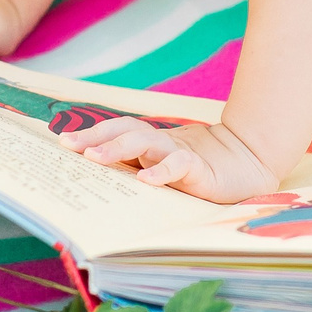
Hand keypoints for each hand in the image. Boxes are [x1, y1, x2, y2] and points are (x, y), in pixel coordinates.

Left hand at [61, 118, 279, 202]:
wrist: (248, 161)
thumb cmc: (201, 168)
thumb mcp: (164, 168)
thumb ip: (138, 167)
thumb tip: (96, 175)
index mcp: (151, 144)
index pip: (116, 131)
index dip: (91, 133)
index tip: (63, 142)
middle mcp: (161, 144)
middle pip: (124, 132)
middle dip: (95, 137)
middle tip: (69, 145)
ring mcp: (179, 153)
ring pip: (146, 143)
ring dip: (118, 148)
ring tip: (95, 157)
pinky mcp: (200, 169)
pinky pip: (178, 166)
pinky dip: (161, 171)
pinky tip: (146, 181)